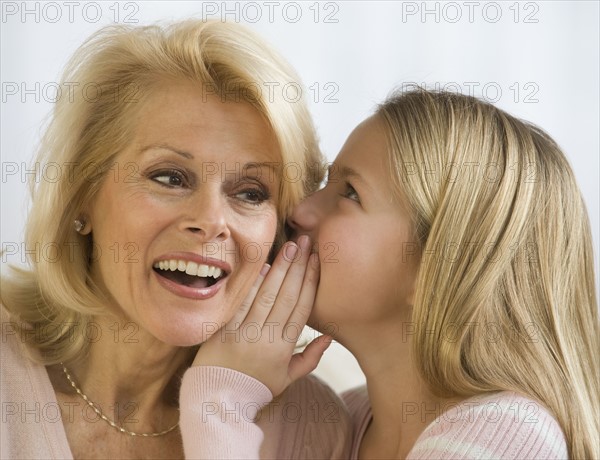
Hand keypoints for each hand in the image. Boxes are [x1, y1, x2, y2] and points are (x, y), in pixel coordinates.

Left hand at [192, 235, 331, 396]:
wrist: (219, 398)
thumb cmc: (257, 386)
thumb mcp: (288, 378)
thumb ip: (310, 357)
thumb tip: (329, 336)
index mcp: (284, 347)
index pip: (302, 308)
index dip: (311, 282)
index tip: (317, 261)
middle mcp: (266, 336)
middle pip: (287, 295)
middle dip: (298, 266)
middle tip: (306, 243)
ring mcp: (245, 331)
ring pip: (267, 294)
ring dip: (280, 268)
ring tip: (290, 246)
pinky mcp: (225, 328)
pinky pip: (241, 301)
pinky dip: (253, 283)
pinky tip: (264, 265)